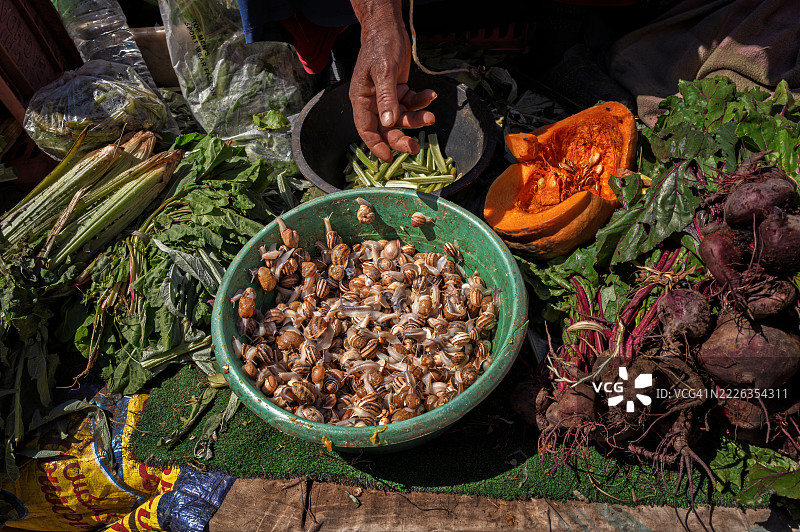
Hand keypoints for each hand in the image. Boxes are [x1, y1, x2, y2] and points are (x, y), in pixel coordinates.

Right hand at [349, 0, 436, 161]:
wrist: (389, 27)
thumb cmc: (380, 46)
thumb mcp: (384, 71)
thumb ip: (386, 98)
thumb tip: (388, 124)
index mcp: (362, 99)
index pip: (366, 129)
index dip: (376, 145)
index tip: (388, 158)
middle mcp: (373, 102)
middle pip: (386, 128)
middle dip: (401, 138)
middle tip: (415, 148)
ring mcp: (386, 98)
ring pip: (401, 117)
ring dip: (416, 118)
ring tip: (431, 116)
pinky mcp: (399, 91)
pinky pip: (411, 103)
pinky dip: (421, 101)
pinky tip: (431, 95)